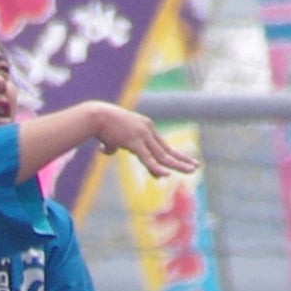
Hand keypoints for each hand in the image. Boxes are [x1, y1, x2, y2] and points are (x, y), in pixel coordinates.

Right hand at [82, 99, 196, 180]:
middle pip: (167, 150)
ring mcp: (142, 135)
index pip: (161, 146)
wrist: (95, 115)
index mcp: (145, 127)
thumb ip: (114, 145)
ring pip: (162, 155)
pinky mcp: (133, 142)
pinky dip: (157, 167)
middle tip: (195, 166)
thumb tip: (107, 151)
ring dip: (178, 165)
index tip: (184, 162)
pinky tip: (166, 174)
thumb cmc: (101, 125)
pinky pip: (147, 159)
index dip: (173, 157)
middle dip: (182, 159)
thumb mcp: (111, 137)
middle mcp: (147, 130)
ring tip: (191, 171)